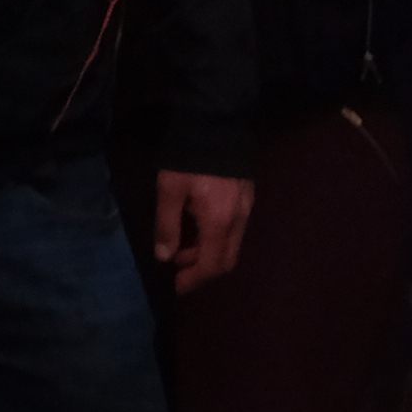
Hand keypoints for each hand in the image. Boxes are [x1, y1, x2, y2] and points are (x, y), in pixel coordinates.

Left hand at [154, 170, 255, 293]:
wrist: (216, 125)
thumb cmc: (187, 159)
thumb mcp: (169, 190)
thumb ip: (167, 225)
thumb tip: (164, 257)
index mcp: (220, 223)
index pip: (212, 264)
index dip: (195, 279)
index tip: (178, 286)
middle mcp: (239, 221)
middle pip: (226, 259)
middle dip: (202, 270)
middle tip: (179, 272)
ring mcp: (246, 210)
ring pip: (230, 244)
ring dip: (207, 253)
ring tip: (181, 251)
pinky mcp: (246, 198)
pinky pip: (233, 230)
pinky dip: (215, 239)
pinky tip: (196, 231)